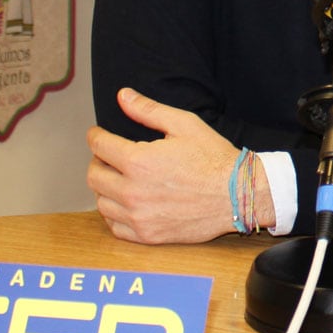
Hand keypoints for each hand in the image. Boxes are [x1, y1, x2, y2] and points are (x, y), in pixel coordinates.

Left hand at [85, 88, 271, 243]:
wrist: (238, 195)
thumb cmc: (214, 159)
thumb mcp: (184, 124)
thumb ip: (148, 110)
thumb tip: (123, 96)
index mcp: (139, 161)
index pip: (99, 146)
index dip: (96, 136)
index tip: (98, 135)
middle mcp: (133, 191)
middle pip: (94, 176)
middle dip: (98, 161)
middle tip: (109, 157)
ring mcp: (139, 217)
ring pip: (101, 202)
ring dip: (105, 188)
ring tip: (120, 180)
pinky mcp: (147, 235)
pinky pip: (114, 226)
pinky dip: (115, 214)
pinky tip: (127, 203)